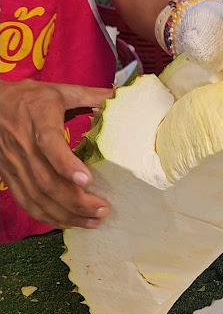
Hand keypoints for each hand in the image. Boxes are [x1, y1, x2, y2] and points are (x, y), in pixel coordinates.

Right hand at [0, 79, 112, 228]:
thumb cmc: (29, 98)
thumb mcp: (59, 91)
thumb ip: (90, 96)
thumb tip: (119, 96)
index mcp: (39, 119)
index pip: (49, 144)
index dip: (67, 164)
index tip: (87, 180)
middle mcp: (24, 145)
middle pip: (47, 181)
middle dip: (77, 201)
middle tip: (103, 209)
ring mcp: (15, 165)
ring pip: (38, 197)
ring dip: (66, 214)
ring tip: (93, 221)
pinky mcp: (9, 177)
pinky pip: (26, 202)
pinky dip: (47, 217)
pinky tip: (68, 222)